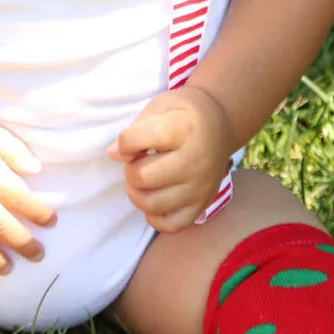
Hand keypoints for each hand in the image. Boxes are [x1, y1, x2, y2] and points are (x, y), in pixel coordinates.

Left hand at [107, 86, 233, 232]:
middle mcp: (195, 160)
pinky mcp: (202, 205)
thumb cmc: (183, 113)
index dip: (125, 142)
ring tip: (143, 178)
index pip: (138, 139)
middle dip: (129, 169)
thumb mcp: (158, 107)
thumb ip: (134, 131)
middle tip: (136, 161)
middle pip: (142, 177)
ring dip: (137, 193)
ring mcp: (200, 187)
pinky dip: (155, 216)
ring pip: (152, 204)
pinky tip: (155, 197)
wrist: (220, 124)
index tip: (130, 140)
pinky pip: (171, 226)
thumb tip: (114, 155)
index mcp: (183, 128)